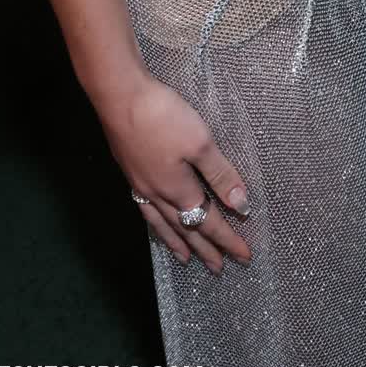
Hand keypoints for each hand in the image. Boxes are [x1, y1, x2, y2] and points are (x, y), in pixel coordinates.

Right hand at [96, 74, 252, 272]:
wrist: (120, 98)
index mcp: (178, 190)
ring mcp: (141, 185)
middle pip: (186, 229)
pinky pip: (146, 211)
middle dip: (205, 249)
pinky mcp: (130, 173)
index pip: (208, 222)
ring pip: (163, 224)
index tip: (245, 256)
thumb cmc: (164, 117)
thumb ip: (220, 175)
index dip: (228, 239)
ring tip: (187, 259)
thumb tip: (241, 206)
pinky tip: (156, 221)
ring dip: (177, 242)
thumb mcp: (200, 142)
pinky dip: (155, 225)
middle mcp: (157, 195)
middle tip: (218, 269)